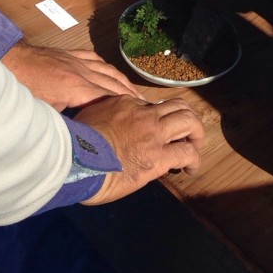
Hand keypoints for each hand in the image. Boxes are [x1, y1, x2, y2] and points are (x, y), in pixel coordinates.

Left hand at [2, 41, 141, 109]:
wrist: (10, 62)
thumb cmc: (23, 90)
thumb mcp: (44, 113)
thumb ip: (65, 122)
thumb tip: (80, 136)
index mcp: (77, 89)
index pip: (109, 98)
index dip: (126, 106)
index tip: (139, 114)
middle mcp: (82, 72)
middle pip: (113, 83)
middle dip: (130, 95)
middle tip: (145, 106)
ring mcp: (77, 61)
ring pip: (108, 70)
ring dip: (123, 81)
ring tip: (134, 92)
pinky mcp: (69, 55)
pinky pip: (95, 59)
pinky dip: (107, 67)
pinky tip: (112, 72)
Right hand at [78, 94, 204, 203]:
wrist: (75, 160)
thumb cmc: (74, 144)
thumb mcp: (89, 118)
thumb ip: (105, 117)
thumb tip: (110, 127)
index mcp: (126, 104)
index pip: (153, 106)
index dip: (161, 118)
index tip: (160, 132)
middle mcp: (144, 115)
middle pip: (179, 106)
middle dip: (189, 119)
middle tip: (189, 134)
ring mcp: (153, 134)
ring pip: (189, 122)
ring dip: (197, 135)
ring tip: (195, 148)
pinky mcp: (158, 157)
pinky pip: (186, 152)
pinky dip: (194, 160)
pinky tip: (191, 169)